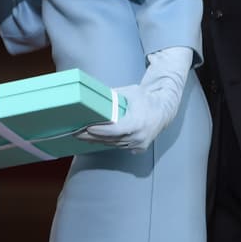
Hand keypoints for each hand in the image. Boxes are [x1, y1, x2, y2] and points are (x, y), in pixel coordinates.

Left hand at [75, 47, 190, 151]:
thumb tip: (93, 96)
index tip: (85, 128)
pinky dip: (110, 143)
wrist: (164, 107)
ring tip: (82, 136)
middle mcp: (138, 137)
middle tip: (76, 133)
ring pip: (114, 145)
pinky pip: (121, 146)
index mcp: (136, 123)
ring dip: (99, 141)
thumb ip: (111, 97)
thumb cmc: (145, 98)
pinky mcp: (140, 148)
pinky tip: (97, 140)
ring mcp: (140, 144)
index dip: (98, 131)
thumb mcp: (128, 93)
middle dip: (92, 136)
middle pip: (110, 140)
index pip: (113, 130)